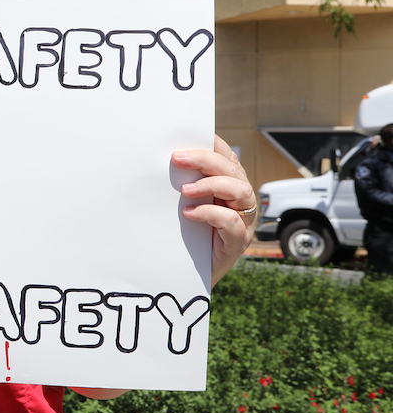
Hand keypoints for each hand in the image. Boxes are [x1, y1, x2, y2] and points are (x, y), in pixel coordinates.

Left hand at [172, 135, 255, 285]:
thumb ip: (186, 185)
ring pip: (241, 191)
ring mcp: (243, 222)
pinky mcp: (237, 243)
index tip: (191, 137)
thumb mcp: (187, 205)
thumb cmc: (187, 237)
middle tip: (178, 158)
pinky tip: (190, 214)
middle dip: (206, 160)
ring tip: (185, 191)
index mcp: (230, 187)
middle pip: (233, 171)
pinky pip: (232, 222)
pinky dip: (210, 213)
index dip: (215, 146)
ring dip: (211, 185)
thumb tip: (169, 162)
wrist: (188, 275)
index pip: (229, 159)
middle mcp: (241, 202)